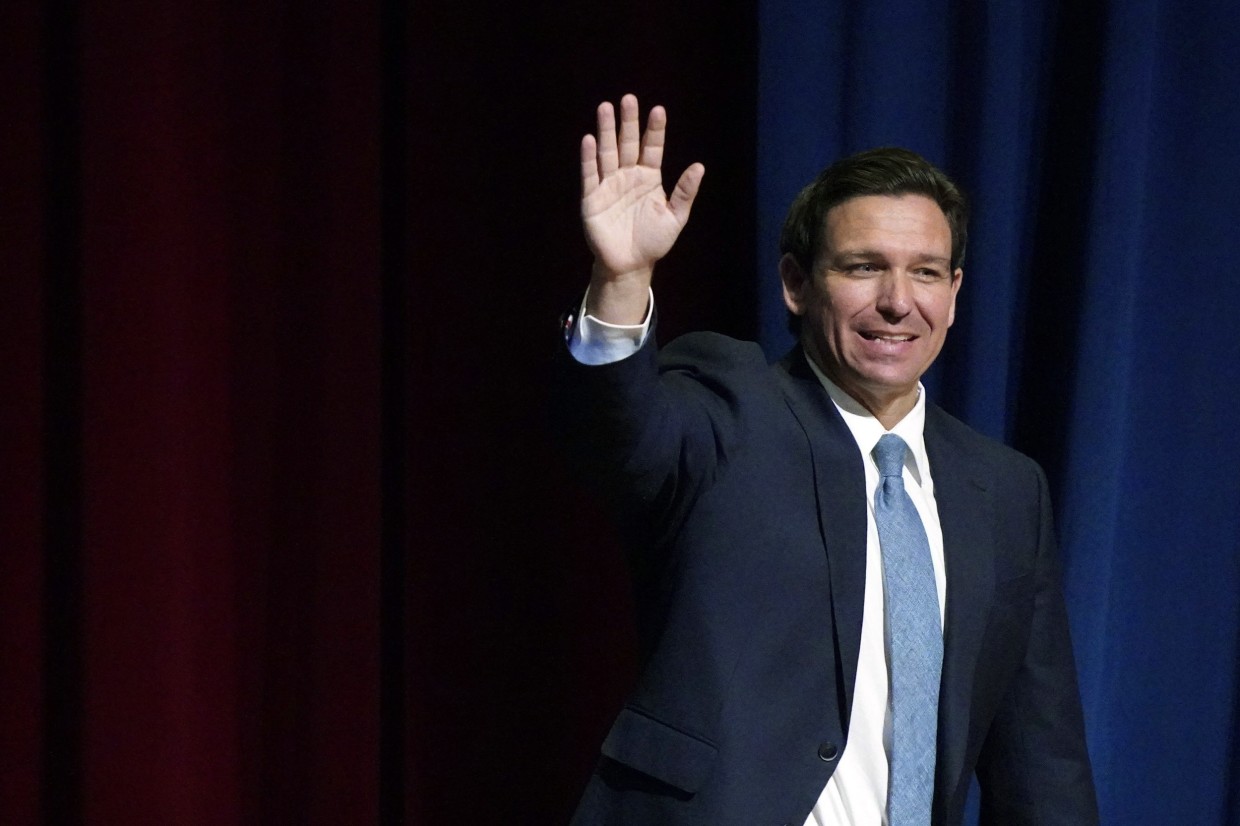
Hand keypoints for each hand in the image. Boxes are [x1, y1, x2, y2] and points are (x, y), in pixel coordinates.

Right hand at [580, 94, 704, 323]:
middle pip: (627, 143)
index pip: (652, 148)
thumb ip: (684, 192)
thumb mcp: (675, 217)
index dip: (654, 130)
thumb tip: (699, 166)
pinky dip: (589, 158)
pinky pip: (590, 174)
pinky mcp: (592, 198)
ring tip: (605, 108)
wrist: (630, 265)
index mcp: (649, 178)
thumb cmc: (654, 242)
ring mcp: (609, 185)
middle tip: (628, 99)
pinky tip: (590, 140)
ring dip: (606, 131)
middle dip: (628, 122)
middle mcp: (628, 176)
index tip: (658, 110)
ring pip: (607, 152)